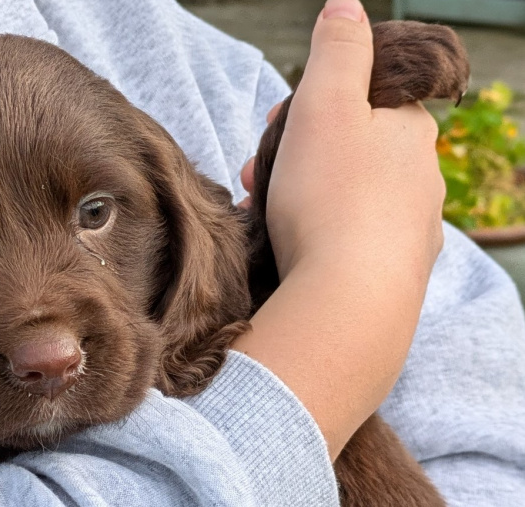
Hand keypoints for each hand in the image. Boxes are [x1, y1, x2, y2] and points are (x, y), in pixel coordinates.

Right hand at [232, 0, 445, 458]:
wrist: (348, 302)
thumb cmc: (330, 201)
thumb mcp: (324, 105)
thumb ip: (337, 50)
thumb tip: (347, 5)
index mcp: (410, 131)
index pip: (361, 100)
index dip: (311, 109)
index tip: (275, 131)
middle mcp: (422, 178)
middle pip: (351, 151)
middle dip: (299, 158)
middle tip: (258, 178)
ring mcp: (413, 230)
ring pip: (350, 198)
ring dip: (304, 199)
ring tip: (263, 218)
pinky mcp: (396, 275)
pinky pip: (352, 243)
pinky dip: (322, 239)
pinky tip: (294, 252)